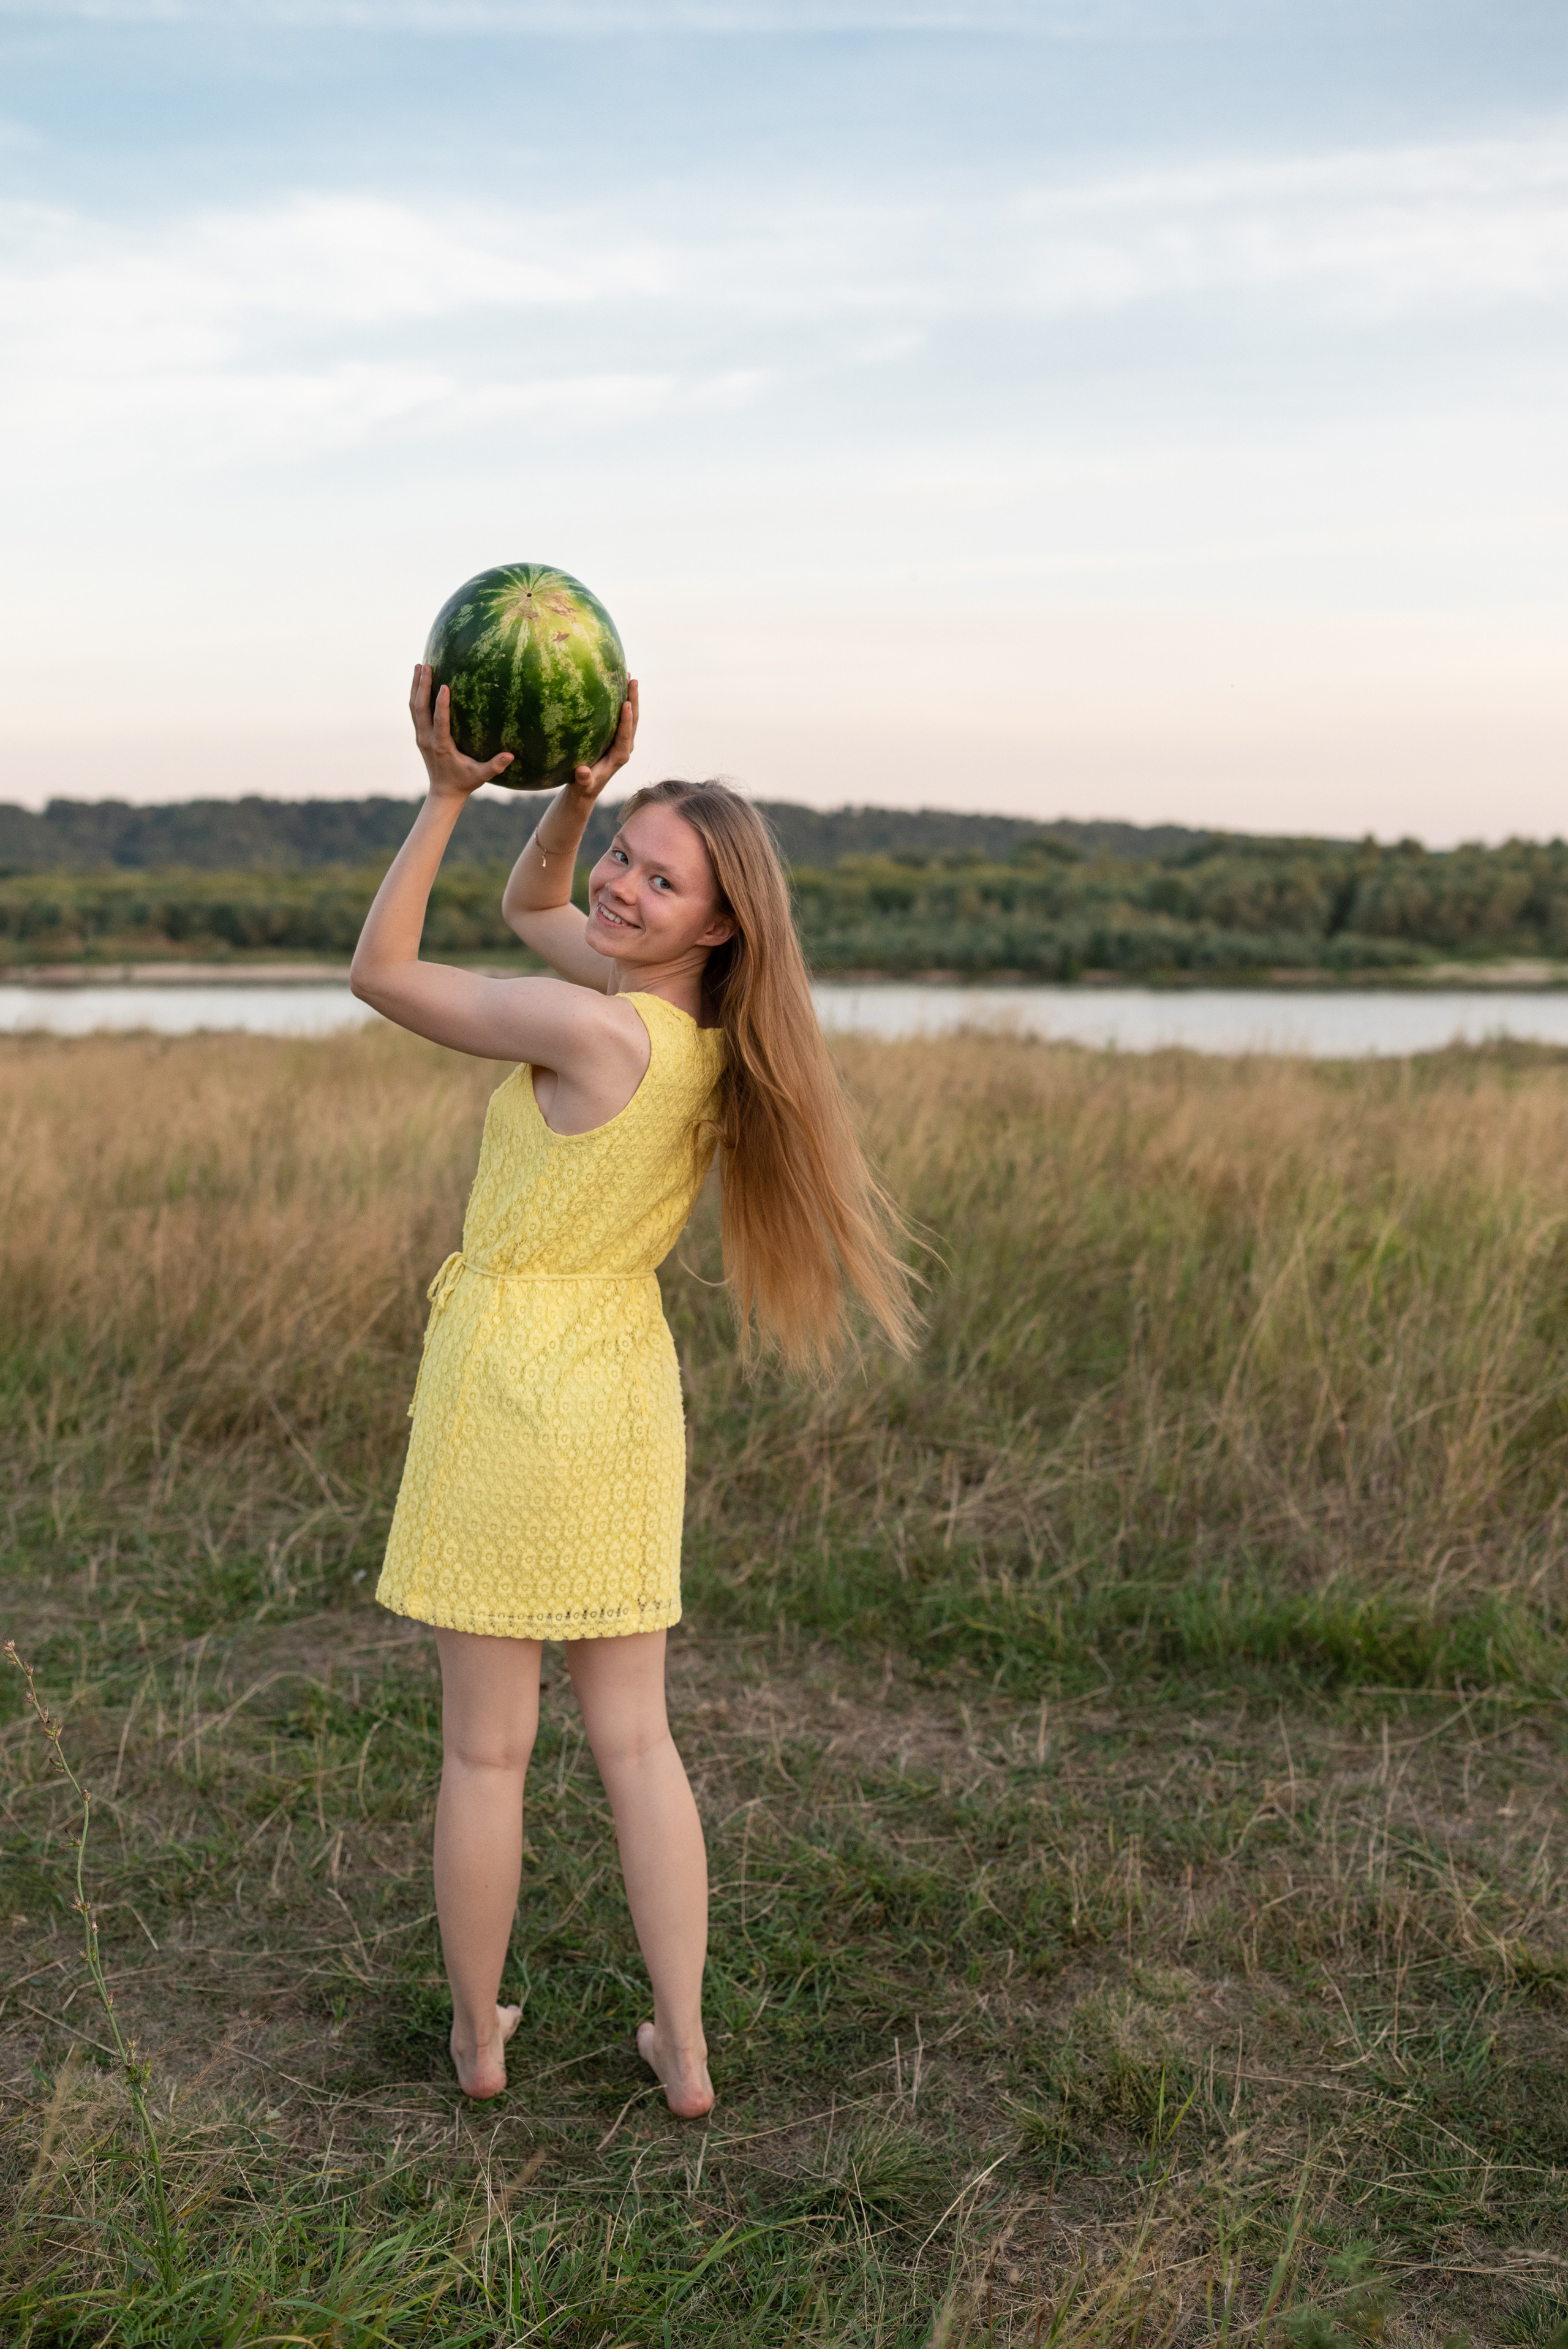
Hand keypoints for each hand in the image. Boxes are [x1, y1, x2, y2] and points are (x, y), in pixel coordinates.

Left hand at [410, 663, 513, 799]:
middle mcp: (427, 739)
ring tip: (419, 665)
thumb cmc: (464, 782)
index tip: (444, 685)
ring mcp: (421, 736)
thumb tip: (511, 755)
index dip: (441, 703)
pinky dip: (416, 694)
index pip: (440, 721)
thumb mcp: (481, 776)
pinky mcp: (420, 735)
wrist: (443, 792)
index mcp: (441, 746)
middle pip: (420, 708)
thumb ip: (495, 766)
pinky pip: (415, 711)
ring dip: (416, 686)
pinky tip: (420, 681)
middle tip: (425, 665)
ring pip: (414, 707)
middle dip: (422, 686)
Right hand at [568, 679, 639, 807]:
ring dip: (629, 695)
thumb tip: (582, 772)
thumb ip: (584, 779)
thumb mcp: (582, 785)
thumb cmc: (583, 786)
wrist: (586, 788)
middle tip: (632, 679)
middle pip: (633, 719)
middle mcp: (625, 746)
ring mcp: (623, 739)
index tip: (625, 703)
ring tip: (627, 675)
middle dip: (633, 699)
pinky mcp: (617, 735)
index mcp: (620, 756)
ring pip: (630, 715)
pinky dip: (620, 700)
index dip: (626, 719)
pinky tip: (614, 684)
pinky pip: (621, 715)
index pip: (625, 734)